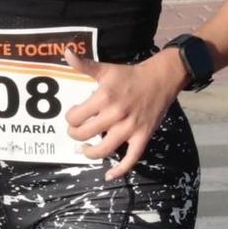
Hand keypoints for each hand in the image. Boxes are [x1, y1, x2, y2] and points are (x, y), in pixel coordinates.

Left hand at [64, 48, 184, 180]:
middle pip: (84, 134)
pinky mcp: (142, 137)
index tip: (73, 116)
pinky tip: (108, 176)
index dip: (70, 119)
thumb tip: (66, 52)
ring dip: (89, 153)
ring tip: (86, 148)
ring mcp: (130, 128)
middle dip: (75, 135)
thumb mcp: (106, 69)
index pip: (75, 117)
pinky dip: (119, 171)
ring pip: (103, 150)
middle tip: (76, 132)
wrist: (161, 78)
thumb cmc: (130, 75)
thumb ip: (84, 64)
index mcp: (104, 97)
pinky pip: (131, 159)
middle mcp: (116, 114)